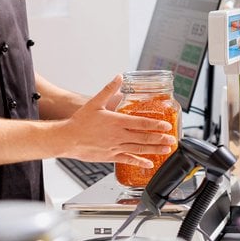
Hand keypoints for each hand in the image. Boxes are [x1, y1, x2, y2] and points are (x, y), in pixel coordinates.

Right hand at [60, 77, 175, 167]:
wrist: (67, 139)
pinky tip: (149, 162)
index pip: (141, 123)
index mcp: (116, 122)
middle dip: (160, 139)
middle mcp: (118, 136)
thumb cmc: (80, 122)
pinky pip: (128, 160)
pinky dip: (140, 161)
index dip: (156, 125)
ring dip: (154, 149)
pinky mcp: (110, 157)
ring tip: (166, 150)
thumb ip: (109, 90)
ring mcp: (115, 147)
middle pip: (143, 137)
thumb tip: (119, 77)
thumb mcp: (95, 102)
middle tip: (172, 140)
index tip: (166, 126)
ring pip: (139, 149)